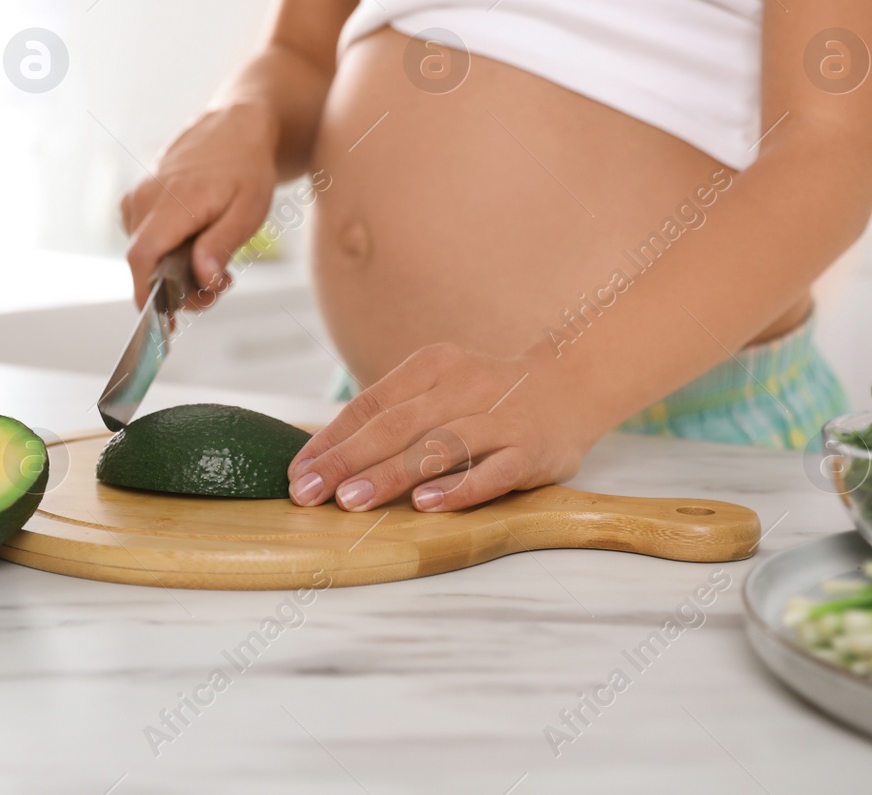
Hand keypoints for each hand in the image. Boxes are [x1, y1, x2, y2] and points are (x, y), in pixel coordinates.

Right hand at [120, 102, 278, 309]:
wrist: (235, 128)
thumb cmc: (246, 167)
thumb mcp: (248, 210)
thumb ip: (221, 245)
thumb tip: (201, 279)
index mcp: (174, 201)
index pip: (142, 256)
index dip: (147, 295)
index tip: (165, 321)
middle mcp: (146, 199)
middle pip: (145, 264)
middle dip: (178, 289)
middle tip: (220, 286)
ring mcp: (138, 198)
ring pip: (145, 255)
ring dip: (175, 272)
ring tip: (215, 264)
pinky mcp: (137, 201)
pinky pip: (144, 241)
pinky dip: (167, 254)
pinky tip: (196, 248)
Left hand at [287, 343, 588, 511]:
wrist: (573, 385)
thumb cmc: (486, 398)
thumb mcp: (439, 390)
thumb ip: (393, 417)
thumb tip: (325, 459)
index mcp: (433, 365)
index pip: (371, 404)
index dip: (331, 439)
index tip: (297, 472)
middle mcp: (465, 386)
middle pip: (396, 425)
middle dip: (347, 461)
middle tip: (309, 493)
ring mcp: (501, 418)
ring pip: (438, 446)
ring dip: (391, 475)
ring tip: (352, 502)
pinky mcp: (532, 451)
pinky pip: (491, 471)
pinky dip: (457, 488)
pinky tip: (425, 506)